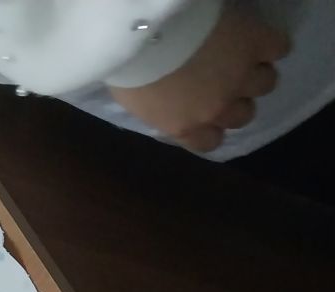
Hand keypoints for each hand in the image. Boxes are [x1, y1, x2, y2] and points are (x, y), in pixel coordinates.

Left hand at [109, 5, 290, 152]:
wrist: (148, 32)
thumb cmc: (130, 68)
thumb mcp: (134, 102)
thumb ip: (157, 111)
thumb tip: (164, 109)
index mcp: (184, 126)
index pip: (210, 142)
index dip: (213, 128)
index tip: (209, 114)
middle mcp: (217, 108)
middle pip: (244, 114)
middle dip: (237, 99)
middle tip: (226, 81)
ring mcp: (240, 76)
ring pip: (265, 83)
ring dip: (256, 72)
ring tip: (244, 59)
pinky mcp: (256, 44)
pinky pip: (279, 48)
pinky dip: (272, 44)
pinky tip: (261, 40)